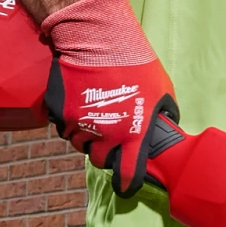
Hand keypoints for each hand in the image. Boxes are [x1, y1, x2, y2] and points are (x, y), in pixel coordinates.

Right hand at [41, 0, 175, 193]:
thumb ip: (164, 114)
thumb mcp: (163, 90)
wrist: (98, 40)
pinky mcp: (58, 112)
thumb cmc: (136, 64)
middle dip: (103, 153)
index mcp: (132, 134)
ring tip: (94, 115)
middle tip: (108, 137)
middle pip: (98, 160)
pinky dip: (68, 119)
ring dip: (85, 135)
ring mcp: (78, 124)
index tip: (125, 187)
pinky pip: (62, 125)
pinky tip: (78, 103)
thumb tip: (167, 125)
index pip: (128, 174)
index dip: (127, 183)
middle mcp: (104, 135)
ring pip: (78, 143)